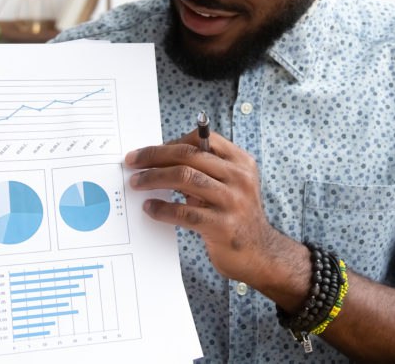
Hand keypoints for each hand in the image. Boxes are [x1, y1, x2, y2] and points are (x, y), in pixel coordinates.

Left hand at [125, 131, 308, 304]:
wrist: (262, 255)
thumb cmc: (237, 217)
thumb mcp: (231, 186)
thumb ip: (206, 171)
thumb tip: (161, 162)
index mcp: (241, 162)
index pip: (202, 139)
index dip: (171, 142)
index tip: (149, 151)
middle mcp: (239, 177)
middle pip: (189, 155)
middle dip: (155, 156)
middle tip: (133, 162)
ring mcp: (232, 201)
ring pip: (185, 178)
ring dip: (154, 178)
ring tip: (136, 183)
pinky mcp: (222, 226)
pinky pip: (184, 212)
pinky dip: (162, 208)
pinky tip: (150, 207)